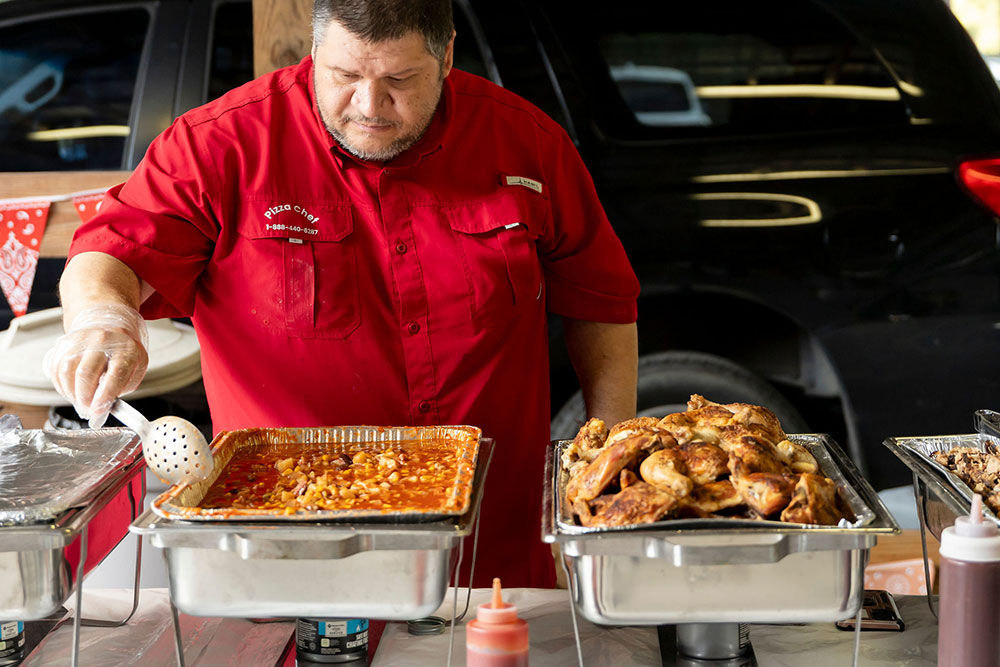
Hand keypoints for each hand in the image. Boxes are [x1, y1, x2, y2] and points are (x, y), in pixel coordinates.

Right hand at [43, 304, 148, 427]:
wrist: (109, 325)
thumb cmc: (124, 351)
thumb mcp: (137, 366)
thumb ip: (124, 386)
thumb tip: (106, 404)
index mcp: (126, 348)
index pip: (114, 374)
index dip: (104, 396)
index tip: (98, 411)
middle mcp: (102, 341)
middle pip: (85, 374)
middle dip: (85, 398)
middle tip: (88, 410)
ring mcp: (81, 340)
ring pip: (67, 372)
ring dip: (71, 394)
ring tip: (79, 402)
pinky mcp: (65, 343)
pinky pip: (56, 369)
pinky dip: (61, 386)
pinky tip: (70, 391)